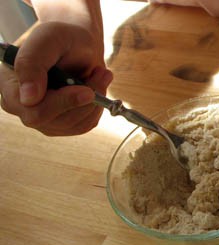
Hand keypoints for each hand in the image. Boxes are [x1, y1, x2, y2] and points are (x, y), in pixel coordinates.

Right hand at [0, 21, 111, 135]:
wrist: (79, 43)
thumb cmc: (62, 38)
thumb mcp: (48, 39)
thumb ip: (32, 63)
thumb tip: (28, 99)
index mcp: (10, 85)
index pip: (33, 110)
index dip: (63, 103)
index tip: (87, 90)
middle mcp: (22, 106)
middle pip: (55, 122)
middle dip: (84, 101)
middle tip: (102, 74)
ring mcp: (43, 118)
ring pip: (74, 125)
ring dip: (95, 100)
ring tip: (101, 74)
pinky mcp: (63, 124)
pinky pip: (85, 125)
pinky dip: (98, 106)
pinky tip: (98, 87)